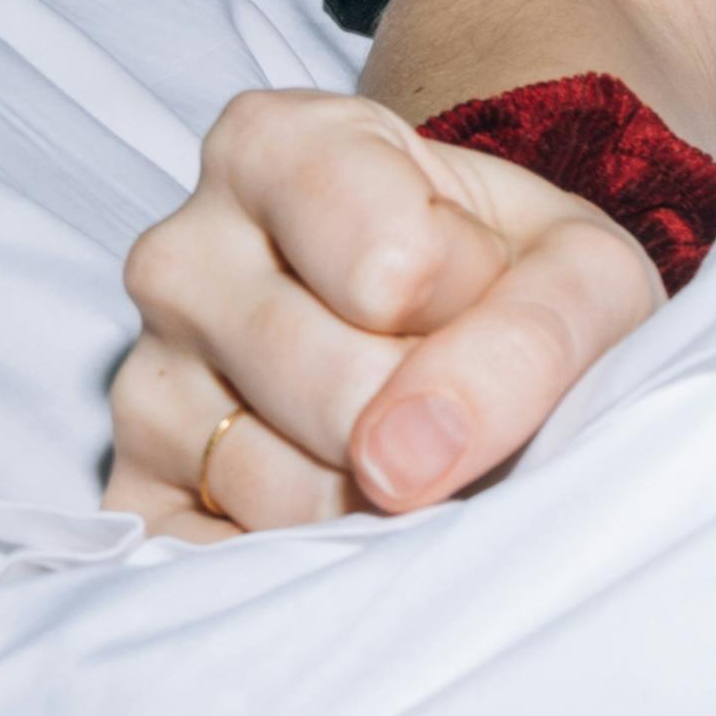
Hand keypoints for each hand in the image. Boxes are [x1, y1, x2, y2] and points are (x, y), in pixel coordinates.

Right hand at [102, 85, 668, 540]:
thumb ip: (528, 337)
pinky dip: (324, 564)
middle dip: (440, 412)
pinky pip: (236, 568)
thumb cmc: (513, 280)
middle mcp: (178, 255)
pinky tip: (351, 506)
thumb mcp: (580, 269)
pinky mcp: (135, 502)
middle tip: (448, 370)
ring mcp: (141, 384)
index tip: (478, 278)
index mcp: (268, 147)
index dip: (480, 298)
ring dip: (391, 499)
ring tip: (401, 430)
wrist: (462, 336)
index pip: (398, 266)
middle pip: (342, 391)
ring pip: (293, 494)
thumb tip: (401, 464)